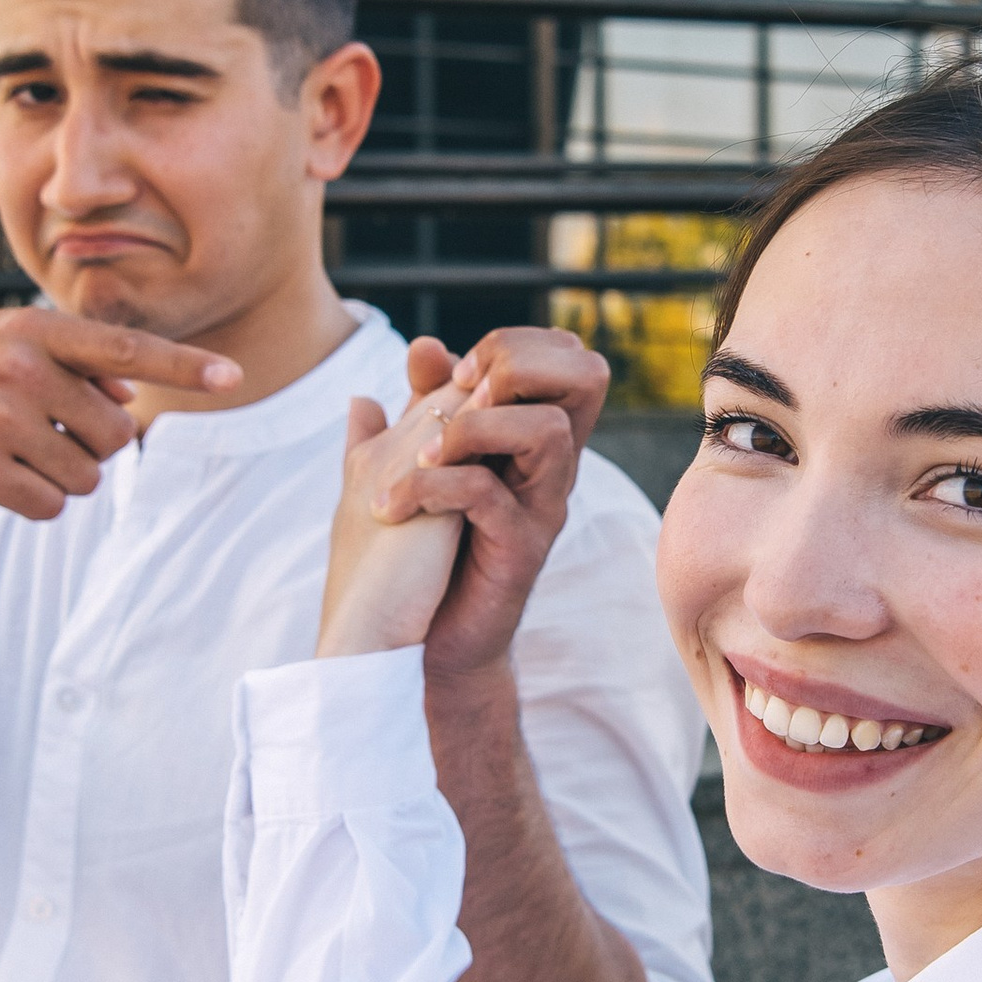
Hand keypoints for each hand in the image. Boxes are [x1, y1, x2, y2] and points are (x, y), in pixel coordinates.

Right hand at [0, 307, 239, 525]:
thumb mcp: (10, 356)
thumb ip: (74, 366)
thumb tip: (128, 399)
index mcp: (32, 331)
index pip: (124, 349)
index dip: (183, 367)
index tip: (233, 376)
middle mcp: (16, 367)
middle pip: (115, 433)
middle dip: (92, 447)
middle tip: (42, 435)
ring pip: (86, 476)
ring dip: (60, 477)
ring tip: (12, 453)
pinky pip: (49, 505)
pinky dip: (32, 503)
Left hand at [315, 328, 609, 673]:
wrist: (423, 638)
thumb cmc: (426, 545)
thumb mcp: (419, 461)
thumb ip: (426, 405)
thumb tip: (422, 345)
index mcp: (534, 434)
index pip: (566, 354)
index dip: (515, 343)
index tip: (454, 373)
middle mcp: (553, 465)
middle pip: (586, 375)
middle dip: (515, 367)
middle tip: (456, 394)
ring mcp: (543, 506)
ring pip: (549, 431)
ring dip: (474, 428)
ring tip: (421, 455)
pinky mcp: (521, 550)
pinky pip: (490, 495)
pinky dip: (435, 486)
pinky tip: (395, 503)